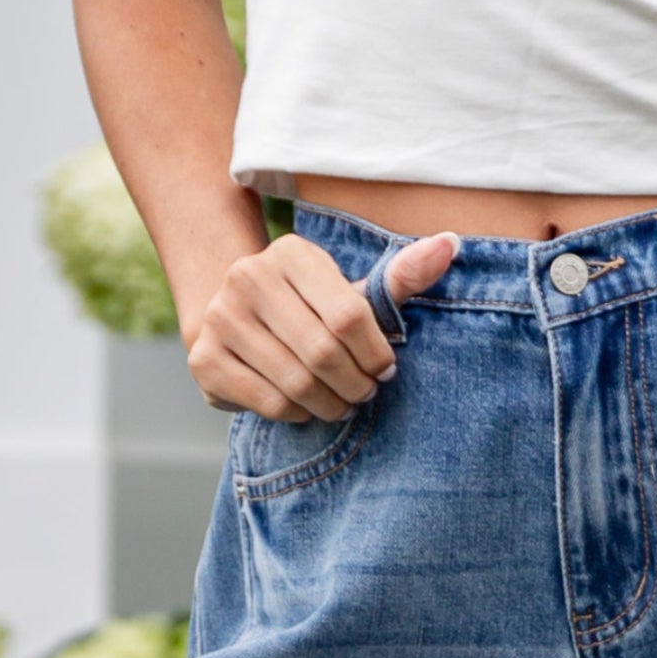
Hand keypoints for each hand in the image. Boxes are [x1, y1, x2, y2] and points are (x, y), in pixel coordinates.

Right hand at [186, 230, 458, 421]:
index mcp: (291, 253)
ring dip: (330, 403)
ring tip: (341, 402)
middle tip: (365, 393)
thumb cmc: (309, 307)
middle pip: (323, 352)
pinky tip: (306, 405)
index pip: (349, 315)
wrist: (232, 315)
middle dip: (355, 383)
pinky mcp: (204, 359)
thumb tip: (452, 244)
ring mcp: (220, 318)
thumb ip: (402, 276)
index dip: (375, 352)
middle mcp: (248, 277)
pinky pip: (269, 402)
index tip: (386, 368)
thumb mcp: (353, 289)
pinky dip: (297, 413)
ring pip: (296, 382)